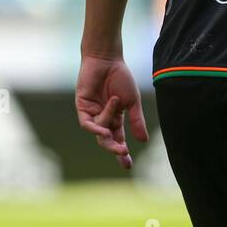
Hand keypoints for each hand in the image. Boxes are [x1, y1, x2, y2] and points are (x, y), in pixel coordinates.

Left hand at [75, 54, 148, 169]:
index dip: (122, 153)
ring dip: (109, 121)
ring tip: (116, 102)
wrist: (108, 59)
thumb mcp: (132, 102)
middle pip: (107, 140)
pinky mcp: (82, 107)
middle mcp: (103, 118)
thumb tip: (143, 140)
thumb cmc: (121, 77)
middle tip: (124, 152)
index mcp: (116, 118)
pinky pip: (87, 124)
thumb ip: (136, 120)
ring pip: (100, 130)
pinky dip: (95, 128)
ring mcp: (92, 113)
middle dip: (114, 148)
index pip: (118, 139)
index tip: (128, 166)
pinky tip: (103, 130)